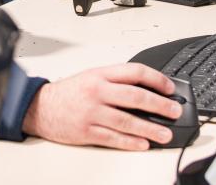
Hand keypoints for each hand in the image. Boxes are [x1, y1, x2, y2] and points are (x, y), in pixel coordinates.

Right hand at [22, 63, 182, 149]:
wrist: (40, 107)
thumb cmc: (68, 92)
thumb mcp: (91, 76)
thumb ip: (115, 80)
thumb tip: (147, 90)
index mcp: (100, 74)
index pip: (134, 72)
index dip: (156, 79)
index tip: (169, 87)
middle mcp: (97, 91)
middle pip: (135, 97)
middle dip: (159, 105)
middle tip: (175, 111)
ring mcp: (92, 112)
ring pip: (127, 121)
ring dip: (150, 128)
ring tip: (165, 133)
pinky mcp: (87, 131)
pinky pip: (113, 138)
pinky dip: (130, 142)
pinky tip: (143, 144)